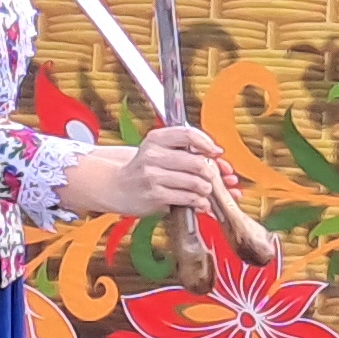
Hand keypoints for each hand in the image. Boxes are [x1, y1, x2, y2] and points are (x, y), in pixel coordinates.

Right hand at [61, 122, 231, 220]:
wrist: (117, 187)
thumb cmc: (144, 168)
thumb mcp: (159, 150)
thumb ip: (186, 150)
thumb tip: (221, 158)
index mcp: (156, 139)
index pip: (188, 135)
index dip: (207, 144)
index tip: (216, 152)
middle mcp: (153, 155)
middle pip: (196, 161)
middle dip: (212, 172)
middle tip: (213, 178)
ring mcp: (153, 176)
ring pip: (194, 181)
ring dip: (207, 188)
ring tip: (205, 190)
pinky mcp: (154, 195)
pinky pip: (187, 198)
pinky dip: (199, 202)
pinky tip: (200, 202)